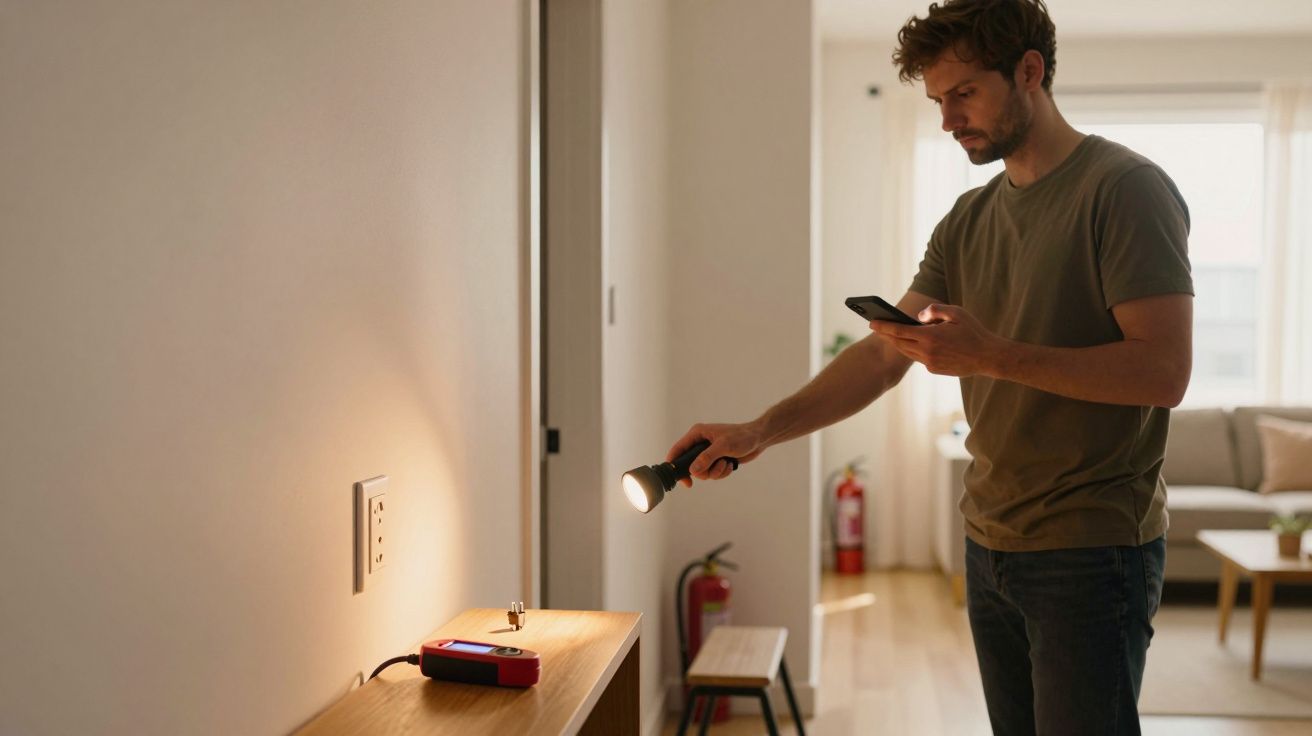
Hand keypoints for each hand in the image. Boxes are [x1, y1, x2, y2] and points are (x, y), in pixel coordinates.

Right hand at [665, 422, 766, 486]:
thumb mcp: (724, 446)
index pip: (678, 449)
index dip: (674, 464)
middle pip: (690, 466)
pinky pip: (712, 474)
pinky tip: (730, 464)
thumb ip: (707, 458)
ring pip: (703, 472)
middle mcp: (700, 444)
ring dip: (716, 472)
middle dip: (704, 471)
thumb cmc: (742, 437)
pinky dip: (722, 472)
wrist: (758, 438)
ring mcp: (708, 453)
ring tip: (726, 463)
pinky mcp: (716, 460)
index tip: (680, 479)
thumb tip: (692, 471)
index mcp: (697, 434)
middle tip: (714, 469)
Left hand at [869, 304, 1005, 376]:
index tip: (872, 322)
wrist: (988, 357)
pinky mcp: (935, 370)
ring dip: (898, 343)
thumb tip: (918, 316)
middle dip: (887, 335)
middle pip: (899, 343)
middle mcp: (927, 352)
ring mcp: (930, 363)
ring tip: (891, 335)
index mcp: (930, 337)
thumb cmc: (973, 332)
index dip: (884, 327)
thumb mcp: (956, 312)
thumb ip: (935, 310)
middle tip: (877, 327)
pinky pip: (919, 358)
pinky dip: (914, 350)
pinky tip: (913, 344)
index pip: (899, 331)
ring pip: (908, 352)